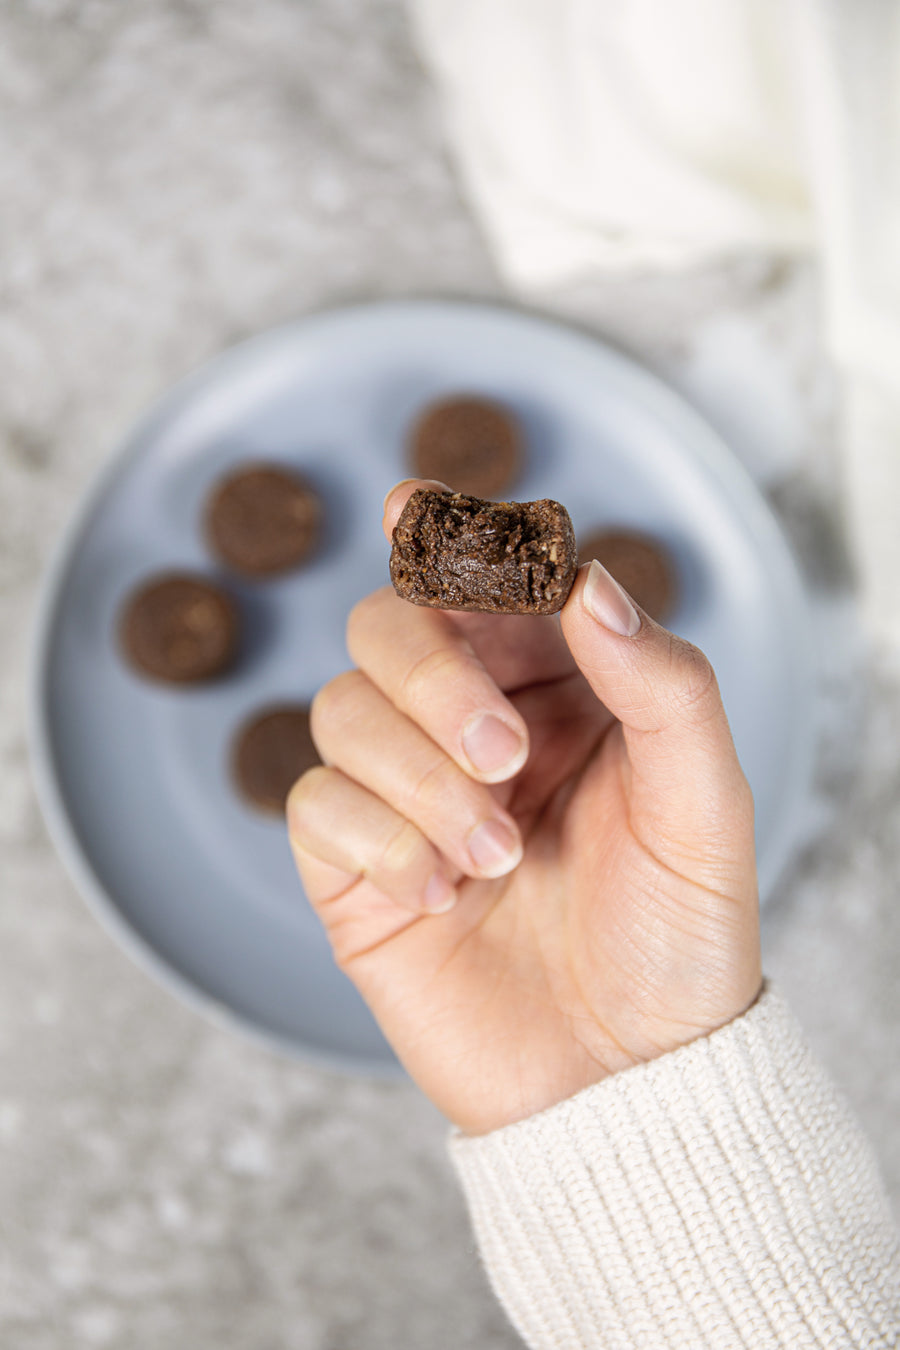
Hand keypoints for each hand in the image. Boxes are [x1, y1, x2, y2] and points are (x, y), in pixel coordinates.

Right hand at [288, 481, 760, 1134]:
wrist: (625, 1077)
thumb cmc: (676, 933)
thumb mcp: (704, 802)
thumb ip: (662, 679)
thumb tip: (589, 579)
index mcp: (558, 690)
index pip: (481, 585)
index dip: (441, 536)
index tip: (409, 505)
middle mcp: (471, 727)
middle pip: (387, 629)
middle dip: (434, 677)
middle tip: (505, 756)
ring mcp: (405, 796)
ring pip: (340, 711)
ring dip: (418, 778)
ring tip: (494, 857)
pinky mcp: (354, 868)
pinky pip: (314, 808)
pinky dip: (377, 840)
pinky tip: (440, 894)